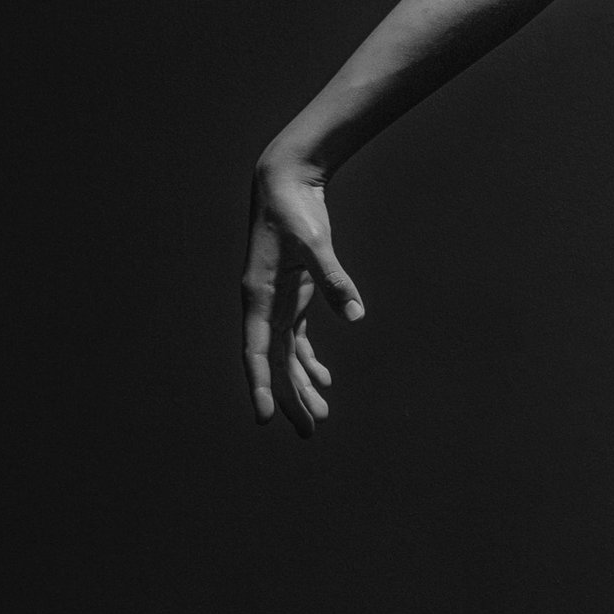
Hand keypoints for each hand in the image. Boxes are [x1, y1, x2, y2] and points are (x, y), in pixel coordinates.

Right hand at [242, 158, 364, 432]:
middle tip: (308, 431)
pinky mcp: (292, 295)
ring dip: (301, 384)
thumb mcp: (314, 242)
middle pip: (274, 362)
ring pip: (286, 355)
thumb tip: (356, 315)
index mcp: (259, 296)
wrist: (285, 183)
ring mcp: (277, 302)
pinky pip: (296, 338)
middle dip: (290, 397)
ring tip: (320, 415)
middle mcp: (263, 305)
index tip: (265, 417)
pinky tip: (324, 379)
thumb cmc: (294, 210)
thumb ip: (334, 278)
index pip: (257, 352)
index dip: (262, 386)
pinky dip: (309, 359)